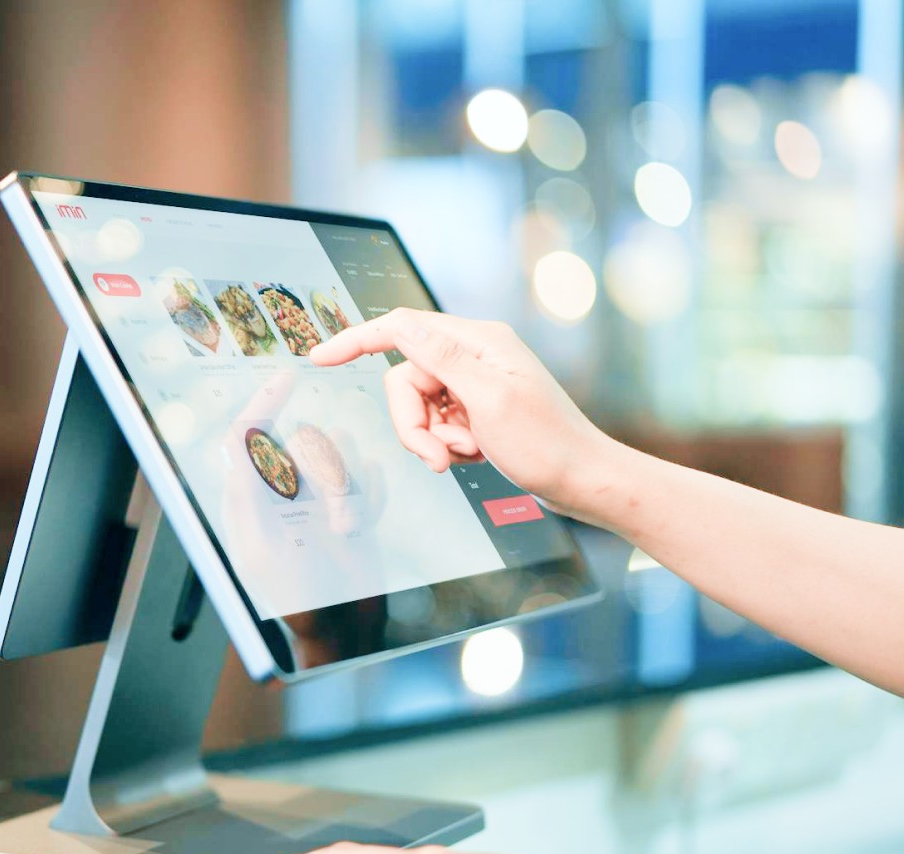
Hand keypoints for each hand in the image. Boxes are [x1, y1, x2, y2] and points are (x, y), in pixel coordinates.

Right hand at [309, 309, 617, 515]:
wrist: (584, 481)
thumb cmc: (548, 445)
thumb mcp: (490, 400)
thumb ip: (441, 359)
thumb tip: (399, 323)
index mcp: (478, 342)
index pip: (401, 327)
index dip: (356, 340)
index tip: (319, 357)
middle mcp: (475, 355)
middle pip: (405, 379)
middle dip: (412, 423)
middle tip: (440, 456)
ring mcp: (476, 383)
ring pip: (418, 406)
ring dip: (432, 438)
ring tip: (463, 457)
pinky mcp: (477, 408)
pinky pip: (437, 423)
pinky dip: (447, 443)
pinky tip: (476, 455)